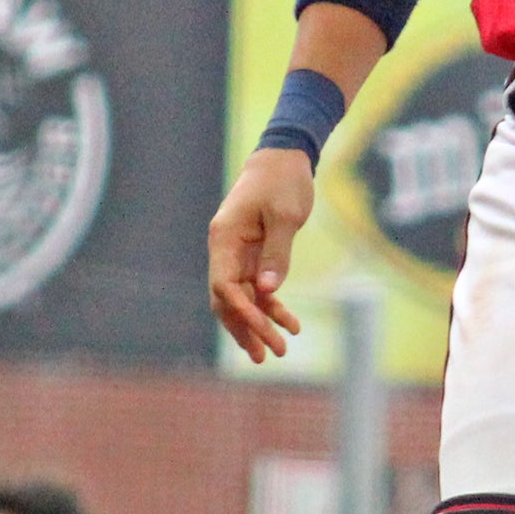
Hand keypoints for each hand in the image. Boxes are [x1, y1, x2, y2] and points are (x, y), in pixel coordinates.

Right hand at [208, 148, 315, 362]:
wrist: (285, 157)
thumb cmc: (283, 181)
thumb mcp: (285, 215)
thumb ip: (277, 253)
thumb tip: (268, 292)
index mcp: (225, 238)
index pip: (224, 285)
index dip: (241, 311)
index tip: (263, 328)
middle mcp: (226, 249)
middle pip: (228, 299)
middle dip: (246, 329)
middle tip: (268, 356)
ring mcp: (239, 254)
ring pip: (243, 299)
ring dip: (259, 325)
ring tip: (278, 351)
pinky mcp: (255, 255)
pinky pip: (260, 288)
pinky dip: (272, 307)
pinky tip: (290, 324)